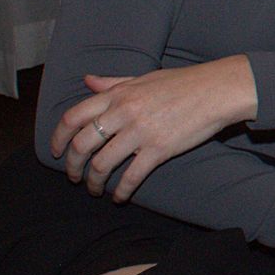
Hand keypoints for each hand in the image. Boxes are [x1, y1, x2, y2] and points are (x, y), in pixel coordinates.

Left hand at [51, 57, 256, 201]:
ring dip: (93, 182)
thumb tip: (87, 81)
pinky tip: (119, 197)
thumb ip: (113, 82)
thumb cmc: (183, 82)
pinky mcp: (159, 149)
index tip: (55, 151)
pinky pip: (131, 176)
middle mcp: (124, 112)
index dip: (58, 138)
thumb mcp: (143, 77)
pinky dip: (121, 191)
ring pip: (102, 164)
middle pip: (82, 145)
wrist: (219, 90)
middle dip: (72, 166)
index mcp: (118, 94)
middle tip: (73, 176)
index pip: (73, 117)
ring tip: (94, 189)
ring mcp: (141, 132)